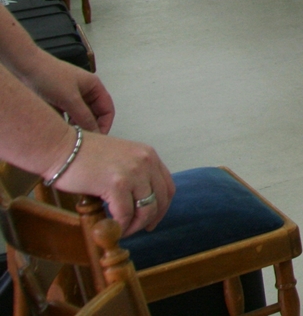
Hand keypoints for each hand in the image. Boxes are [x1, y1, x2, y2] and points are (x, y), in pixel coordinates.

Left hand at [23, 55, 114, 133]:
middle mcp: (85, 92)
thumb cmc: (51, 78)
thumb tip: (95, 134)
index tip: (97, 139)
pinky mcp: (59, 101)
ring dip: (77, 126)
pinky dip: (66, 124)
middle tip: (81, 140)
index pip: (107, 110)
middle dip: (89, 127)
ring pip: (80, 116)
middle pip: (94, 114)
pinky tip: (59, 131)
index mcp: (94, 87)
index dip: (104, 125)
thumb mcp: (70, 99)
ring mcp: (72, 97)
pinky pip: (67, 116)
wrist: (26, 67)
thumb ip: (84, 117)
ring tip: (69, 136)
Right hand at [53, 131, 175, 235]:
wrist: (60, 147)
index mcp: (148, 155)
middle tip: (138, 229)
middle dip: (150, 219)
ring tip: (121, 230)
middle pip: (160, 199)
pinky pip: (125, 214)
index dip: (162, 206)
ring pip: (146, 210)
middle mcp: (146, 161)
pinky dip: (120, 226)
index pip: (167, 186)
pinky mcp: (117, 184)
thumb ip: (132, 173)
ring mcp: (133, 172)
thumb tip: (137, 200)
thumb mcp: (119, 158)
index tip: (153, 219)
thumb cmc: (82, 155)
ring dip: (134, 226)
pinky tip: (111, 228)